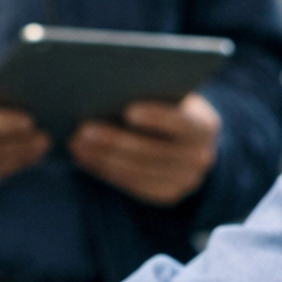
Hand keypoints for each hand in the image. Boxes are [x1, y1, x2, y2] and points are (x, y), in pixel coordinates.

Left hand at [67, 93, 220, 205]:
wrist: (188, 139)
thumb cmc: (169, 105)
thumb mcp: (171, 93)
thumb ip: (152, 90)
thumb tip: (112, 86)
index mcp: (205, 126)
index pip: (183, 122)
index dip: (158, 117)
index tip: (128, 110)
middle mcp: (201, 157)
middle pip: (154, 151)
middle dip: (116, 141)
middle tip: (83, 129)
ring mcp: (185, 180)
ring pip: (139, 171)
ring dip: (103, 158)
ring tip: (76, 143)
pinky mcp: (167, 194)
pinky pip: (133, 186)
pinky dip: (106, 171)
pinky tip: (84, 158)